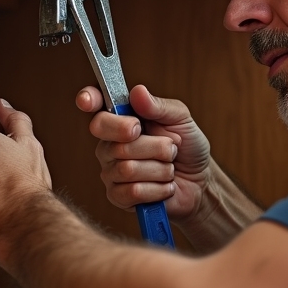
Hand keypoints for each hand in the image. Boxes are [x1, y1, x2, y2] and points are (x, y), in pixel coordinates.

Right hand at [76, 84, 212, 223]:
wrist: (200, 181)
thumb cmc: (187, 146)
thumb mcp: (181, 120)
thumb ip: (159, 106)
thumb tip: (137, 91)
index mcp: (121, 119)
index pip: (95, 105)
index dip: (88, 99)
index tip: (88, 101)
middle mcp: (109, 143)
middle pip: (117, 144)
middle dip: (154, 147)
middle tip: (170, 147)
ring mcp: (110, 171)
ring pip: (128, 169)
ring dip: (161, 169)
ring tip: (169, 168)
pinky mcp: (117, 196)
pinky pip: (132, 191)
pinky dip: (158, 189)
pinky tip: (164, 186)